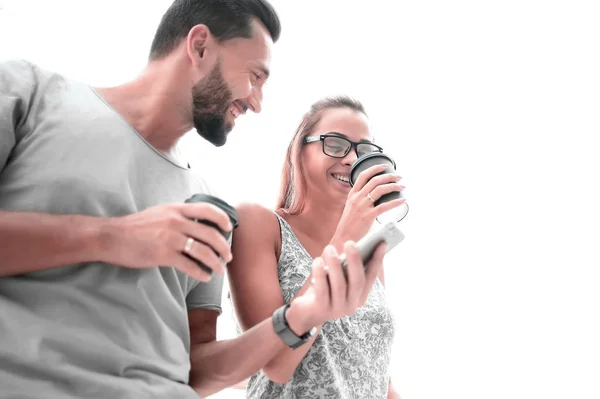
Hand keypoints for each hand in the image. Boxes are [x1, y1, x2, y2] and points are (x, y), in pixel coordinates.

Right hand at [101, 202, 232, 281]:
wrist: (111, 236)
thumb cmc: (135, 227)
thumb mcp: (160, 213)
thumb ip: (178, 216)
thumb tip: (198, 225)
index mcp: (176, 209)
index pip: (207, 209)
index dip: (222, 219)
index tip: (229, 228)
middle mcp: (176, 221)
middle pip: (210, 234)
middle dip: (224, 247)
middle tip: (228, 256)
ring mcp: (170, 238)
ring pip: (203, 251)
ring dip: (216, 262)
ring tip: (219, 270)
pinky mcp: (163, 254)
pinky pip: (189, 265)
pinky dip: (201, 272)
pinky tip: (204, 276)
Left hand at [287, 241, 386, 331]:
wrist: (306, 314)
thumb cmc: (324, 290)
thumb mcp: (338, 279)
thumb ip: (346, 268)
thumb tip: (352, 246)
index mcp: (360, 297)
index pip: (371, 277)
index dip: (377, 260)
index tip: (382, 243)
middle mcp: (352, 304)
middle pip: (357, 281)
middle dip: (355, 260)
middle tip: (350, 243)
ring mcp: (337, 309)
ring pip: (339, 284)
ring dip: (334, 264)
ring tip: (329, 248)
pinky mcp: (321, 308)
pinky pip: (322, 289)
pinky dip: (320, 273)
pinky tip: (317, 261)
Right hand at [333, 164, 404, 242]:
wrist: (344, 237)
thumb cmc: (349, 225)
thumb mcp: (351, 208)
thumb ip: (360, 200)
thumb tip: (374, 196)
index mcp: (352, 194)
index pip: (363, 175)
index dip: (374, 168)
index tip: (384, 166)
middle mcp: (357, 198)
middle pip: (375, 180)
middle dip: (389, 176)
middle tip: (398, 177)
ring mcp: (362, 206)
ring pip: (380, 190)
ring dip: (393, 186)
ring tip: (401, 186)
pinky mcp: (368, 216)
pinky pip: (384, 206)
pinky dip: (395, 202)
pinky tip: (402, 200)